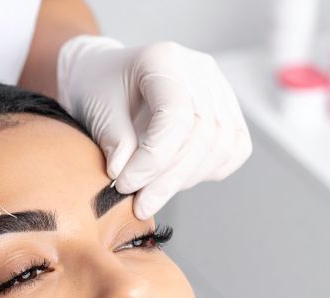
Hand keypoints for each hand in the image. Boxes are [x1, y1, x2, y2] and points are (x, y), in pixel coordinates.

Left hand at [57, 35, 251, 219]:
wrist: (107, 80)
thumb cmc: (99, 89)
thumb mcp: (96, 110)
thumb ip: (114, 140)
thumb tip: (125, 175)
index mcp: (165, 60)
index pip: (178, 115)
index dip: (154, 159)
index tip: (126, 185)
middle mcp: (200, 72)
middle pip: (202, 134)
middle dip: (169, 179)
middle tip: (139, 204)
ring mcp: (219, 91)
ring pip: (221, 146)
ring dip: (185, 180)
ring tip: (151, 192)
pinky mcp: (227, 112)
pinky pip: (233, 149)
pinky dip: (206, 172)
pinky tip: (175, 179)